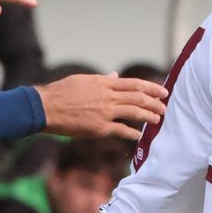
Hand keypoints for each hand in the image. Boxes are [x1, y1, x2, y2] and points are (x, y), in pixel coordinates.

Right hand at [37, 73, 167, 141]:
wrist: (46, 107)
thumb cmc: (61, 92)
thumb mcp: (83, 80)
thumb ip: (102, 80)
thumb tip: (114, 76)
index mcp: (104, 83)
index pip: (134, 84)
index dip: (150, 88)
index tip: (162, 91)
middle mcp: (108, 96)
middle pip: (138, 98)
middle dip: (154, 102)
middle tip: (165, 106)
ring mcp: (105, 112)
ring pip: (134, 112)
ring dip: (148, 116)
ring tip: (157, 119)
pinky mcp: (99, 127)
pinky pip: (121, 130)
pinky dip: (131, 133)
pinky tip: (138, 136)